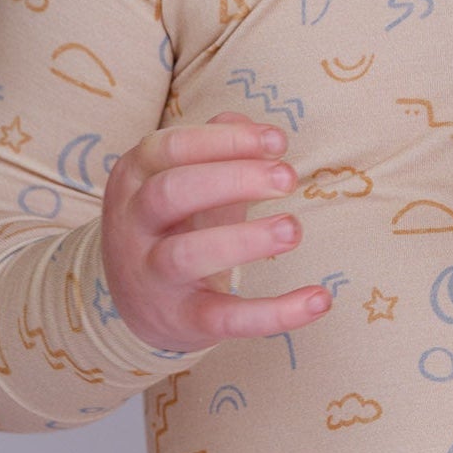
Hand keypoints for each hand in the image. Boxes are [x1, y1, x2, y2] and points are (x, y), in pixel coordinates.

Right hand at [99, 117, 332, 350]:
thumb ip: (221, 149)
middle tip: (288, 178)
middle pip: (171, 192)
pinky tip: (319, 299)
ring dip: (245, 239)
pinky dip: (275, 313)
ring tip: (293, 228)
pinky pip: (225, 318)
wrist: (138, 305)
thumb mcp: (188, 179)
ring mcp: (151, 275)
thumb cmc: (176, 225)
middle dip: (233, 179)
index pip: (170, 148)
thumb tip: (264, 133)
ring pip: (187, 254)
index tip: (278, 142)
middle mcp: (133, 224)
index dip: (225, 141)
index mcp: (134, 178)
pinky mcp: (181, 319)